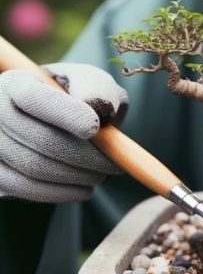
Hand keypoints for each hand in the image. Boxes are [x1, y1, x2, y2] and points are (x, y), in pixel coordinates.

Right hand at [0, 63, 126, 202]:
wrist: (60, 120)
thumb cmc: (78, 96)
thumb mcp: (92, 82)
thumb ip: (97, 88)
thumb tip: (98, 109)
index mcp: (17, 82)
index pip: (35, 99)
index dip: (65, 115)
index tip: (94, 128)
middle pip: (40, 139)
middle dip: (84, 155)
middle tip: (113, 164)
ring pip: (34, 167)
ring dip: (76, 176)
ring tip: (101, 175)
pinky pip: (25, 189)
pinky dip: (60, 192)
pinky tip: (84, 188)